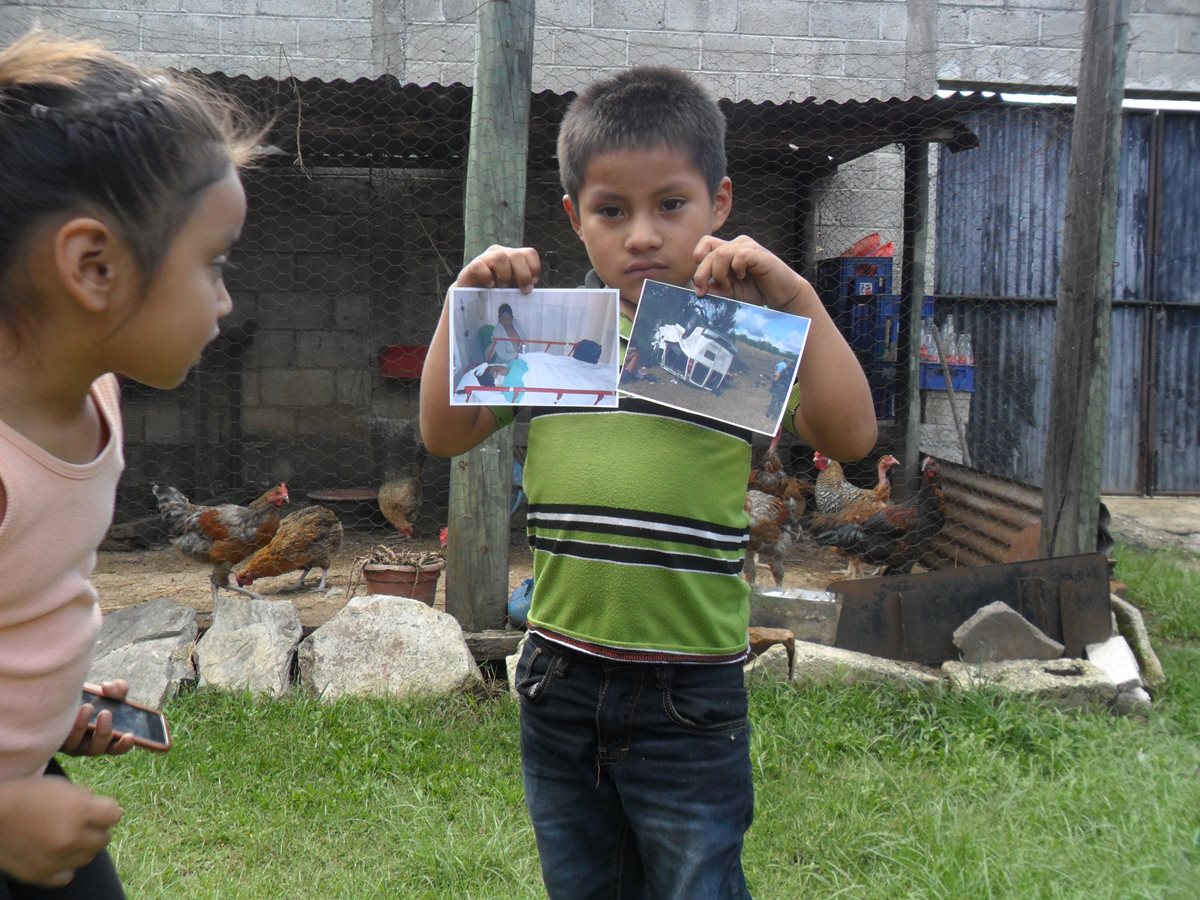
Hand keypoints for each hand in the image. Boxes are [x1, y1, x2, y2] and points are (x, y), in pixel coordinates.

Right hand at [0, 775, 121, 886]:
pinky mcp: (40, 875)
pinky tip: (55, 855)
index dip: (106, 811)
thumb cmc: (27, 795)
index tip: (97, 810)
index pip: (115, 815)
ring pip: (87, 858)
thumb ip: (86, 799)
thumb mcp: (62, 786)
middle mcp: (71, 837)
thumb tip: (104, 811)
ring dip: (81, 848)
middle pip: (103, 839)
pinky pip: (67, 876)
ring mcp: (56, 859)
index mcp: (80, 810)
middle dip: (95, 830)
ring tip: (65, 838)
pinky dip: (64, 867)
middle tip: (80, 825)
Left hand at [61, 680, 135, 756]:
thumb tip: (107, 687)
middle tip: (105, 713)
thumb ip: (117, 688)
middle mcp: (87, 746)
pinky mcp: (52, 739)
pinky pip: (56, 736)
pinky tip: (68, 708)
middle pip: (97, 748)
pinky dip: (64, 723)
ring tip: (87, 706)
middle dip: (103, 732)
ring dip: (82, 726)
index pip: (116, 748)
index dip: (124, 745)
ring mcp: (68, 744)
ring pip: (75, 743)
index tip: (130, 735)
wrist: (61, 699)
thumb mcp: (107, 693)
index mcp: (104, 738)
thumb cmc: (91, 698)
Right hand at [455, 245, 540, 292]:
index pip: (529, 253)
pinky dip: (487, 278)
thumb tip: (531, 289)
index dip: (534, 268)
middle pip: (517, 255)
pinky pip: (481, 266)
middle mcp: (500, 253)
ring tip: (502, 287)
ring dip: (505, 275)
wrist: (471, 298)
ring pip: (501, 257)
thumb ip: (523, 285)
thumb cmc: (495, 293)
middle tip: (522, 290)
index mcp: (513, 257)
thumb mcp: (513, 288)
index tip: (532, 283)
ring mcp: (486, 258)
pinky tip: (489, 286)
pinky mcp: (473, 266)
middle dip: (523, 275)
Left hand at [692, 235, 806, 311]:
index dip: (698, 262)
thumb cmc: (757, 291)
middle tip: (704, 291)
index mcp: (728, 250)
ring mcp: (748, 247)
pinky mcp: (759, 254)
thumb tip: (701, 289)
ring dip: (719, 273)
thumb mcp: (731, 292)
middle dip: (702, 273)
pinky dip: (737, 269)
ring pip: (720, 253)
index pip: (705, 245)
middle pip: (708, 250)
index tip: (700, 286)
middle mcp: (737, 245)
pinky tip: (743, 276)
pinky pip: (740, 256)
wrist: (783, 295)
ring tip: (728, 285)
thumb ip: (716, 289)